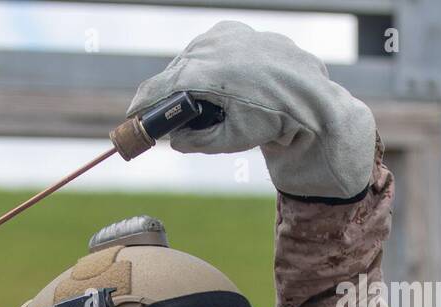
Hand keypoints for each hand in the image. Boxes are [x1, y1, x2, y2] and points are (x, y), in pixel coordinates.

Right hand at [128, 20, 375, 198]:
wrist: (310, 97)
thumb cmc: (271, 121)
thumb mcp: (228, 141)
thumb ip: (193, 142)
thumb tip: (173, 140)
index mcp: (204, 74)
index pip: (159, 88)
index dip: (141, 105)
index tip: (130, 117)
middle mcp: (210, 48)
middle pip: (172, 73)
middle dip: (165, 95)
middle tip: (159, 116)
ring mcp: (222, 35)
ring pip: (188, 59)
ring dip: (184, 78)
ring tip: (191, 101)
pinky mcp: (232, 30)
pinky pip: (207, 49)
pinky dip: (204, 65)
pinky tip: (211, 82)